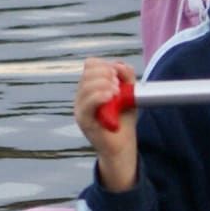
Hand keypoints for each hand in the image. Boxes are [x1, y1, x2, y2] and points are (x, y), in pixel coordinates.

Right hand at [73, 57, 138, 191]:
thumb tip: (119, 65)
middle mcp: (82, 95)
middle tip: (119, 84)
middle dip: (106, 73)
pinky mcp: (83, 120)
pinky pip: (86, 104)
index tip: (119, 74)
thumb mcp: (129, 94)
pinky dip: (99, 96)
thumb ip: (127, 77)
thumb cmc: (123, 119)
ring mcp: (80, 107)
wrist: (123, 146)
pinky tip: (111, 96)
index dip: (105, 64)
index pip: (90, 65)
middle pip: (88, 72)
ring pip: (86, 86)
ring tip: (117, 92)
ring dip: (104, 84)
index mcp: (91, 86)